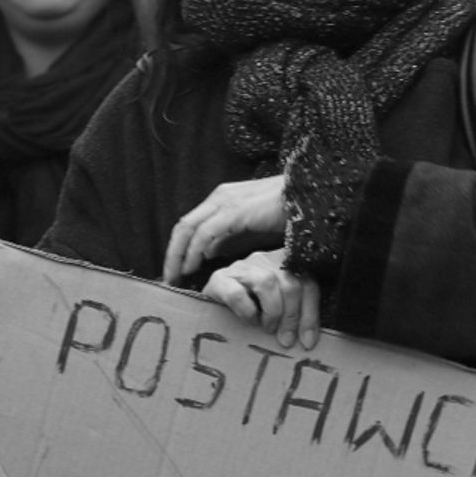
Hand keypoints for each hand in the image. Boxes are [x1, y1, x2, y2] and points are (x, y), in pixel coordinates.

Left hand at [163, 175, 285, 284]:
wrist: (307, 197)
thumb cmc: (283, 213)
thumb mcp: (249, 230)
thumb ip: (229, 240)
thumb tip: (208, 253)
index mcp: (221, 199)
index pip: (190, 225)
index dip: (179, 249)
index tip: (175, 272)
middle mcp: (218, 197)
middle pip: (183, 226)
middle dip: (172, 254)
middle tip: (168, 278)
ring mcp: (224, 202)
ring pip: (188, 229)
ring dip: (178, 255)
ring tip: (176, 277)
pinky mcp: (233, 210)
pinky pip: (205, 233)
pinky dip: (194, 251)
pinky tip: (192, 266)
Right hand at [203, 248, 320, 350]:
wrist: (210, 308)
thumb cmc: (251, 311)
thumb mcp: (277, 311)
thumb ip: (293, 316)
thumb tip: (308, 341)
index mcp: (285, 265)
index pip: (307, 284)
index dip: (310, 315)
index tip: (308, 342)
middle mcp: (266, 260)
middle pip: (290, 283)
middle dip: (292, 316)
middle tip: (286, 339)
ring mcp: (242, 267)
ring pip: (267, 282)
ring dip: (272, 312)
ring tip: (268, 328)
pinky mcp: (219, 279)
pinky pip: (237, 293)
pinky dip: (247, 311)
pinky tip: (249, 321)